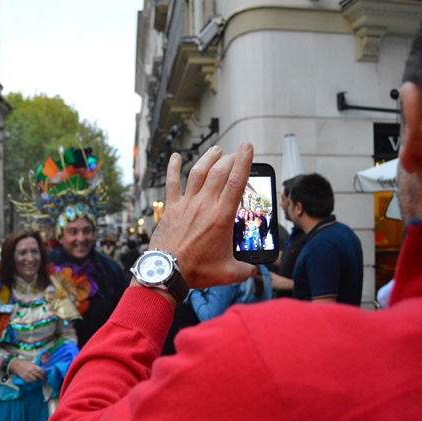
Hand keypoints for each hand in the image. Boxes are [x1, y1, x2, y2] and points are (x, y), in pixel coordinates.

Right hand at [9, 359, 45, 382]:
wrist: (16, 366)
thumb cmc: (25, 364)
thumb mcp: (31, 363)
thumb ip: (36, 367)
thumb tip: (42, 371)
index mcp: (33, 366)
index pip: (41, 370)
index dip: (44, 373)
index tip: (46, 375)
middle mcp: (31, 370)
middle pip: (39, 375)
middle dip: (43, 378)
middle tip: (44, 380)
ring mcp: (28, 374)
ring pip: (35, 379)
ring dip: (38, 381)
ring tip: (38, 381)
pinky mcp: (24, 378)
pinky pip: (30, 381)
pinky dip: (32, 382)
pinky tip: (33, 381)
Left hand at [149, 144, 256, 288]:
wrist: (167, 271)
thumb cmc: (197, 271)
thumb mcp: (228, 272)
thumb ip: (245, 270)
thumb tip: (254, 270)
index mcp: (221, 216)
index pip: (237, 182)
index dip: (244, 161)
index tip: (247, 147)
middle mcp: (204, 205)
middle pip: (219, 171)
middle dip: (229, 158)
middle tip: (234, 155)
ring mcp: (186, 204)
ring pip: (198, 172)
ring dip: (208, 158)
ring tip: (216, 150)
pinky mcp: (171, 208)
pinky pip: (172, 183)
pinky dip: (173, 168)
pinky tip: (175, 157)